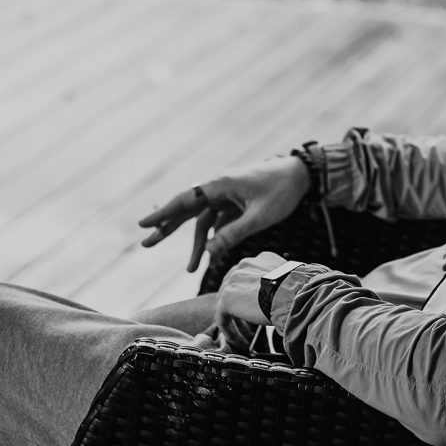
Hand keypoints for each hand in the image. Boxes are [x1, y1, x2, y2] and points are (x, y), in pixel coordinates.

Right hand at [138, 156, 309, 271]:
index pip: (185, 200)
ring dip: (197, 244)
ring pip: (203, 220)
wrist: (302, 176)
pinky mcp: (235, 203)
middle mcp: (218, 187)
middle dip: (167, 228)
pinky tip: (213, 257)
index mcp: (220, 185)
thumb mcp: (259, 216)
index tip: (143, 224)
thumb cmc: (281, 191)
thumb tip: (210, 253)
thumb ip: (234, 234)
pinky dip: (215, 239)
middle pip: (187, 210)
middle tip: (145, 244)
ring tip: (190, 269)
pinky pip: (219, 222)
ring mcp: (226, 195)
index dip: (163, 213)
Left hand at [215, 250, 291, 330]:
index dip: (250, 293)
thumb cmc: (299, 292)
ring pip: (227, 302)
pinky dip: (229, 330)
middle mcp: (246, 265)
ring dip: (235, 319)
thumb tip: (286, 299)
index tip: (255, 307)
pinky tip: (238, 340)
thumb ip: (282, 286)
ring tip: (244, 335)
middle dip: (239, 305)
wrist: (293, 295)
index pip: (249, 276)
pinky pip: (222, 317)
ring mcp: (234, 279)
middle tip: (247, 323)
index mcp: (262, 259)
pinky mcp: (228, 297)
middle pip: (234, 286)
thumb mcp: (290, 283)